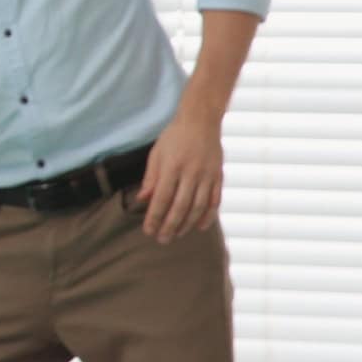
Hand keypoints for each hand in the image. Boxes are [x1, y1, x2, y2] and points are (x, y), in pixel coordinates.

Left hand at [138, 108, 224, 242]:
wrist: (201, 121)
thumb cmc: (174, 137)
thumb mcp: (156, 154)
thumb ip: (151, 178)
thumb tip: (142, 200)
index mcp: (172, 167)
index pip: (161, 198)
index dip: (155, 217)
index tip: (148, 231)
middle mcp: (191, 173)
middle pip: (180, 206)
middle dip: (170, 226)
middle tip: (162, 240)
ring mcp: (207, 175)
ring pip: (198, 206)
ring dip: (187, 224)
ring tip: (177, 235)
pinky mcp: (218, 176)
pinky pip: (214, 201)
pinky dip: (208, 216)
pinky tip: (199, 227)